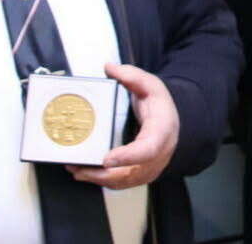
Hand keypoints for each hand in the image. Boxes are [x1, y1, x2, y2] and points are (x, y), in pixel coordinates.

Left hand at [68, 63, 179, 189]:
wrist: (175, 124)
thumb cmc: (162, 108)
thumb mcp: (151, 85)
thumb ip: (131, 76)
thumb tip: (110, 68)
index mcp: (161, 132)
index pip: (148, 149)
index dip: (127, 156)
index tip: (107, 158)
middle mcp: (158, 154)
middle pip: (131, 172)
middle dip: (102, 173)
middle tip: (79, 168)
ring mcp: (150, 167)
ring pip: (124, 182)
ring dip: (98, 180)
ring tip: (77, 170)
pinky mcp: (141, 174)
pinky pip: (122, 184)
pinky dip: (103, 182)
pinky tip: (87, 174)